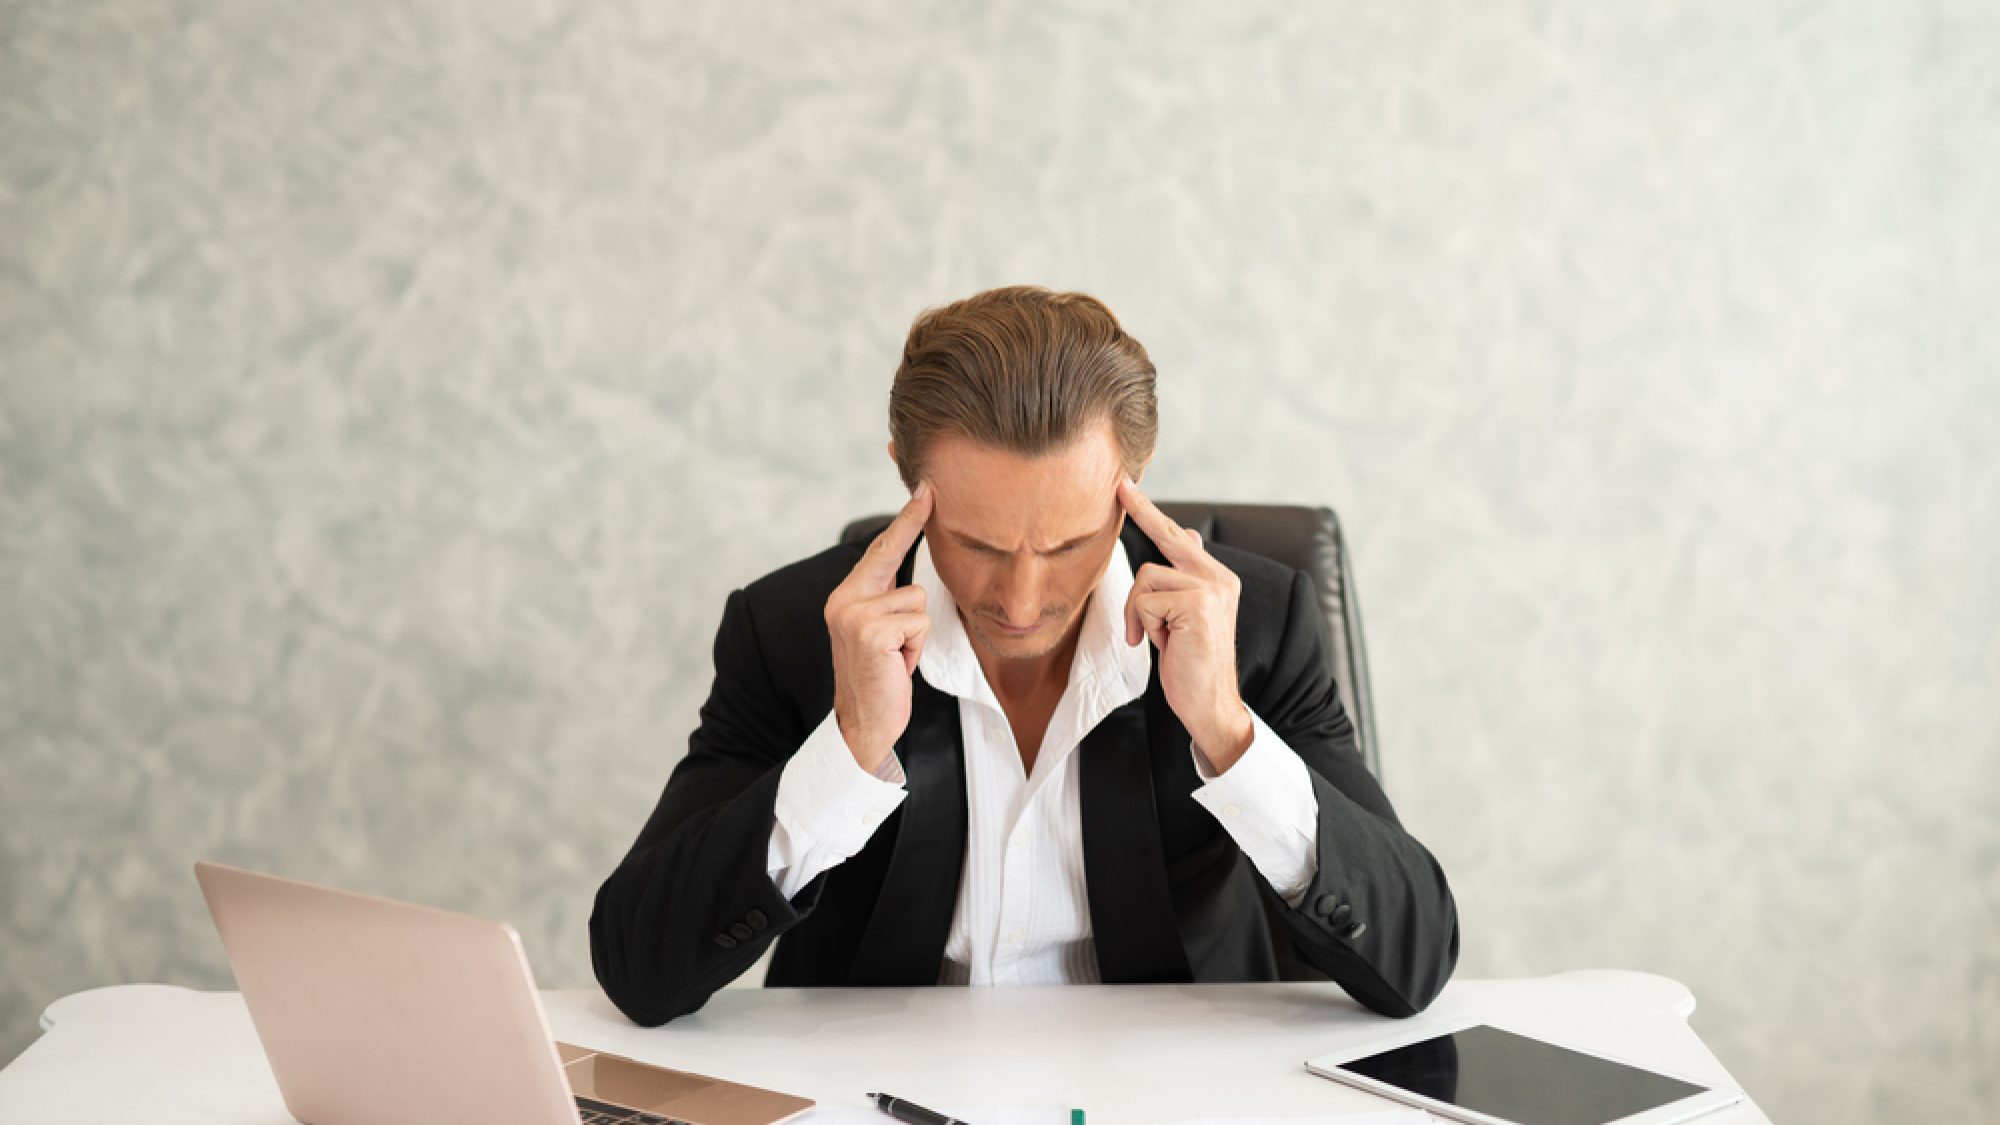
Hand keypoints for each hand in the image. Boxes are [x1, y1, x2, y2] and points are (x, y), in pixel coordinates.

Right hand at [824, 482, 934, 772]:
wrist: (863, 724)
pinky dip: (915, 647)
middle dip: (912, 593)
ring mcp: (854, 614)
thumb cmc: (880, 678)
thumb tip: (915, 578)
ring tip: (897, 657)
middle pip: (906, 575)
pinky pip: (917, 623)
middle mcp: (844, 599)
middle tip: (910, 581)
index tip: (926, 489)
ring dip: (916, 634)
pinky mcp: (870, 630)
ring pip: (917, 601)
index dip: (907, 519)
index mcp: (846, 596)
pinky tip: (896, 664)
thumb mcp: (883, 632)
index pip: (881, 549)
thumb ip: (888, 599)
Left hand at [1119, 477, 1254, 771]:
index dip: (1151, 513)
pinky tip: (1160, 645)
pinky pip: (1145, 600)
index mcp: (1217, 578)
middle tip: (1120, 485)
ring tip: (1157, 638)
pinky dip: (1143, 625)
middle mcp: (1219, 577)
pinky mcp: (1197, 606)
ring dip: (1139, 612)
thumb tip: (1186, 533)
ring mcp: (1211, 590)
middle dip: (1142, 510)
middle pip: (1168, 537)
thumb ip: (1185, 579)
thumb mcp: (1185, 618)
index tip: (1128, 486)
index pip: (1179, 537)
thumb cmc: (1191, 665)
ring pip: (1147, 578)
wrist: (1210, 705)